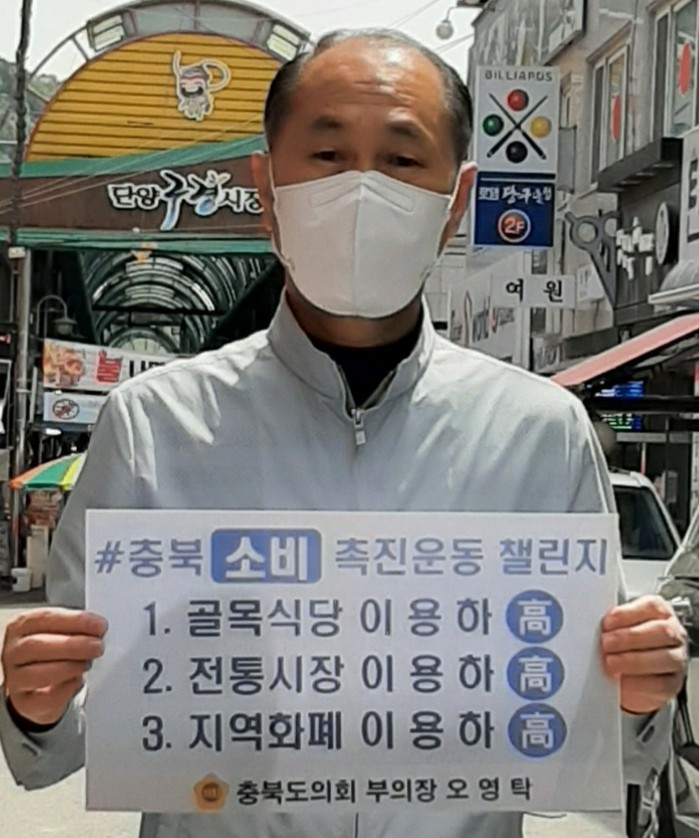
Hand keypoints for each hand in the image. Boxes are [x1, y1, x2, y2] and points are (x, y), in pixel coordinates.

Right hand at [2, 608, 106, 726]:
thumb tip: (99, 629)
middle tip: (97, 646)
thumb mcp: (61, 632)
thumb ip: (77, 628)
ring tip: (87, 663)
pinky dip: (66, 689)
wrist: (38, 685)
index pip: (45, 618)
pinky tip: (77, 680)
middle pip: (36, 645)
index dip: (74, 621)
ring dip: (69, 667)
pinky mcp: (24, 702)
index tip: (99, 626)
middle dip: (72, 645)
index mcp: (23, 626)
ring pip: (36, 673)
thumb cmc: (52, 651)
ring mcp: (15, 678)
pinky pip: (44, 698)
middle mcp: (14, 651)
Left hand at [601, 595, 686, 715]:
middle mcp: (673, 634)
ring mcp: (677, 659)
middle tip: (606, 644)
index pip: (652, 607)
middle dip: (629, 638)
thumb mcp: (620, 627)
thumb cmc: (625, 644)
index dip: (627, 614)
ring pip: (665, 658)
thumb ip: (611, 623)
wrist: (635, 674)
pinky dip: (637, 683)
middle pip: (661, 631)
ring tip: (610, 662)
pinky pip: (660, 684)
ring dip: (633, 660)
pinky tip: (621, 680)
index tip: (606, 623)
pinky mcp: (672, 684)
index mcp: (659, 613)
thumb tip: (588, 624)